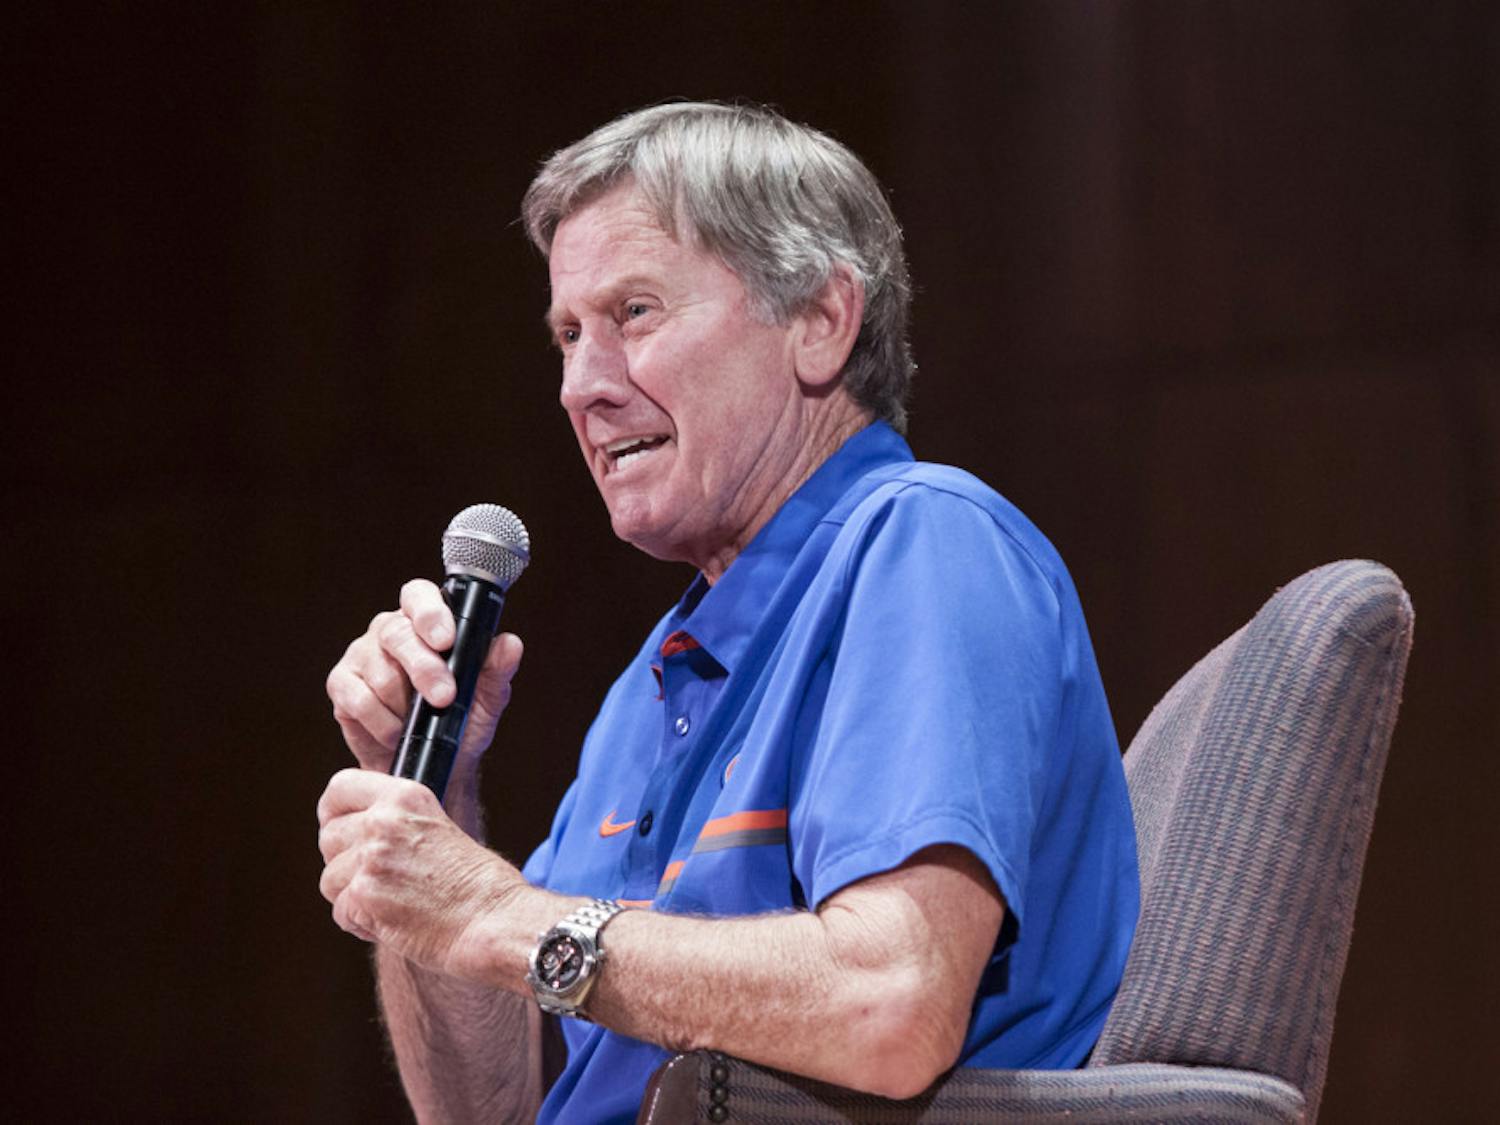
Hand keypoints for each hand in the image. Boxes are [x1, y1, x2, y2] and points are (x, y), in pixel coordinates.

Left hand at [317, 768, 523, 976]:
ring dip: (352, 896)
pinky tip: (392, 922)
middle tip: (375, 878)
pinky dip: (361, 924)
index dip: (333, 812)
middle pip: (329, 837)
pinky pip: (340, 912)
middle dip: (343, 862)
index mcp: (405, 797)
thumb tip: (357, 832)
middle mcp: (384, 821)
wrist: (493, 920)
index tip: (339, 828)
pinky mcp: (364, 897)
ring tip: (391, 903)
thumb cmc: (478, 884)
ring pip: (330, 879)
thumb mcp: (439, 828)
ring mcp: (372, 859)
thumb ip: (399, 823)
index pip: (340, 787)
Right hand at [325, 578, 523, 772]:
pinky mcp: (341, 685)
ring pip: (380, 673)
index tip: (446, 640)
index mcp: (425, 622)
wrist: (430, 766)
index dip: (429, 613)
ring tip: (420, 722)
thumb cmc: (459, 723)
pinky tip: (396, 732)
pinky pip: (359, 700)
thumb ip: (497, 670)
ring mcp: (362, 656)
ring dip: (405, 706)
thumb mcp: (487, 699)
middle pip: (397, 633)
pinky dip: (383, 723)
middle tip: (444, 697)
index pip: (419, 596)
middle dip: (423, 668)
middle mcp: (390, 631)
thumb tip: (510, 644)